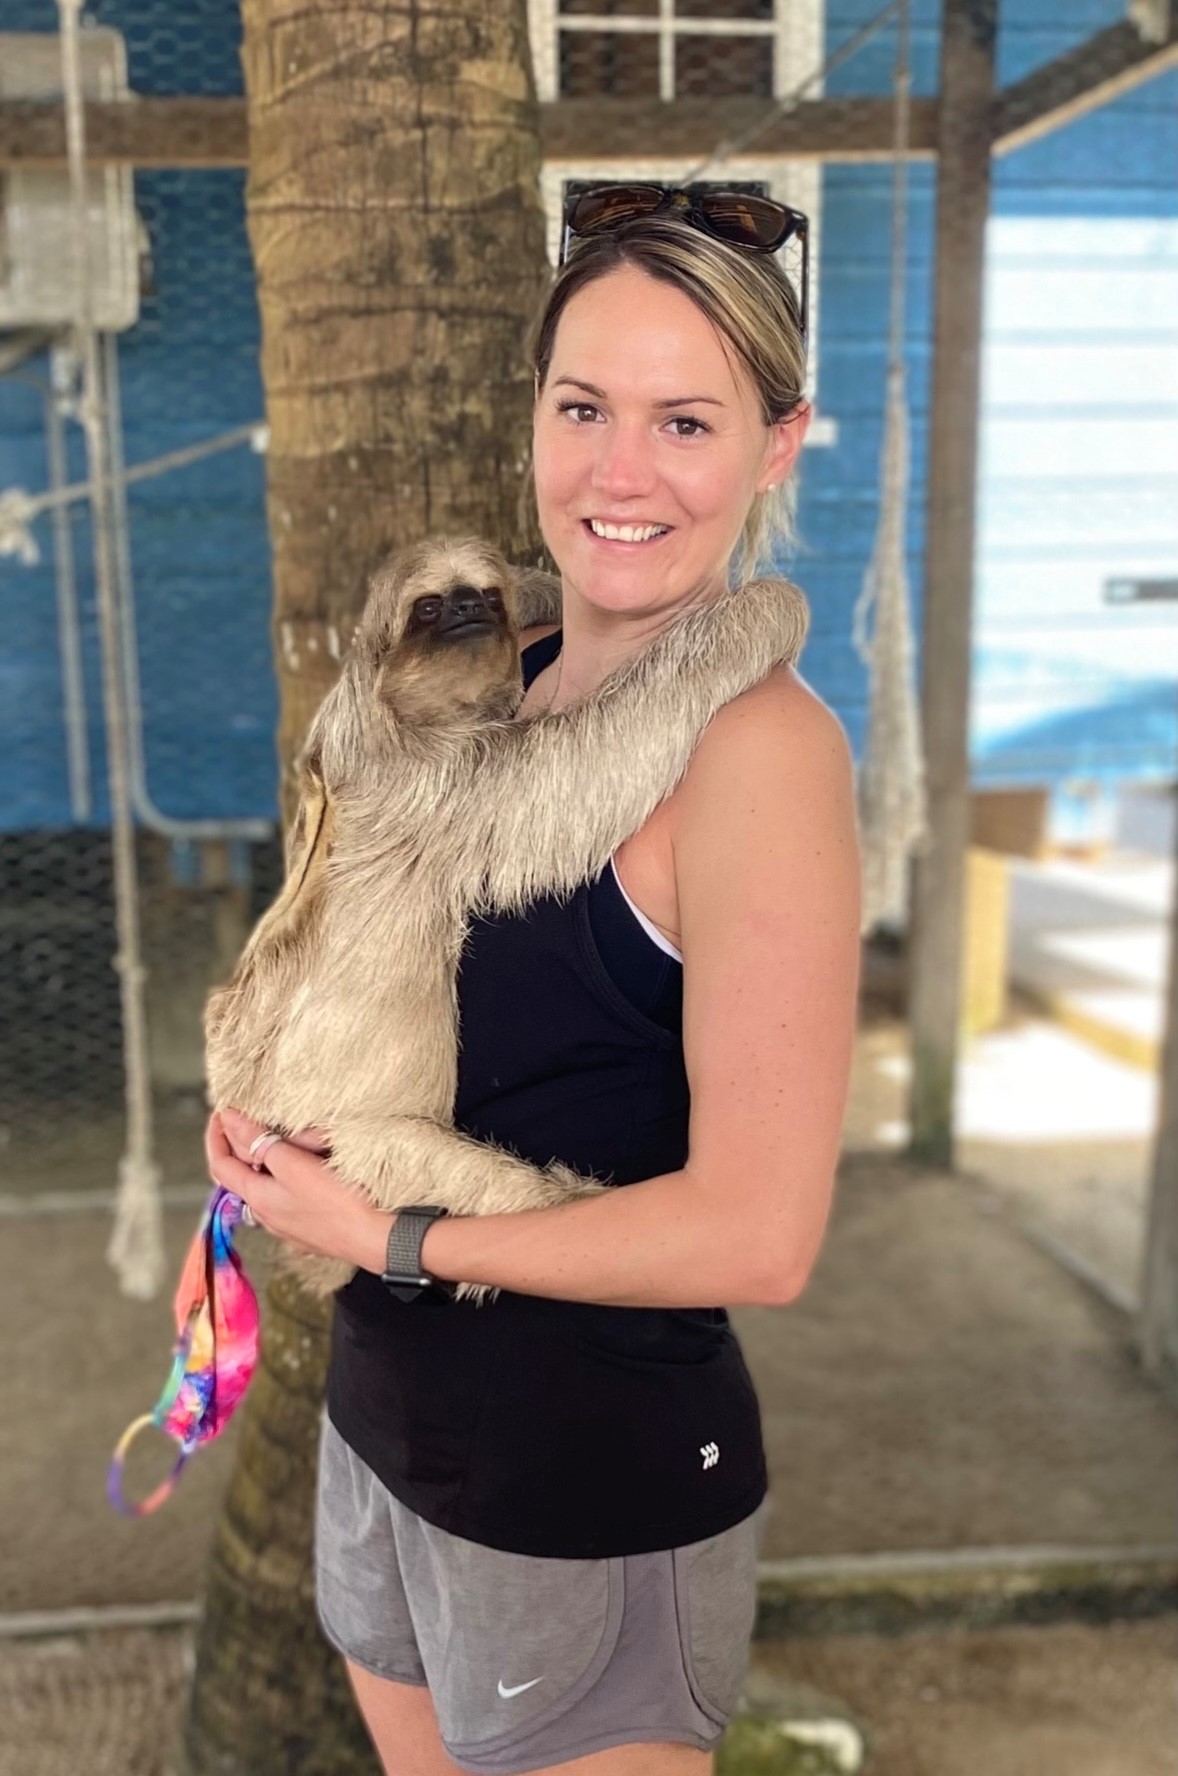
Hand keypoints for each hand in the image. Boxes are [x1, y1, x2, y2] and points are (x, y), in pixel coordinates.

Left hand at [205, 1108, 388, 1269]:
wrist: (378, 1237)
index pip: (220, 1165)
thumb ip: (259, 1142)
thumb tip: (229, 1121)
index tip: (221, 1112)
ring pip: (267, 1187)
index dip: (216, 1136)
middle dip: (243, 1145)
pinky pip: (289, 1197)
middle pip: (242, 1176)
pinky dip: (287, 1177)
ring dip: (267, 1162)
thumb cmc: (339, 1201)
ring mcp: (289, 1225)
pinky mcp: (311, 1227)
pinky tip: (305, 1169)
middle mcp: (268, 1216)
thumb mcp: (293, 1164)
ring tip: (280, 1140)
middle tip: (250, 1119)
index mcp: (258, 1199)